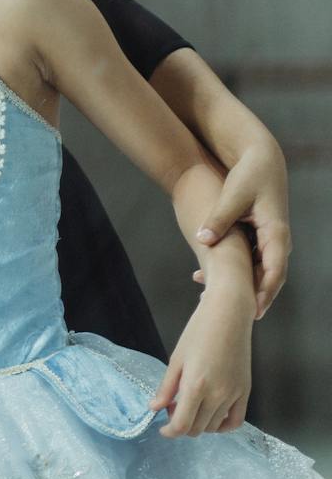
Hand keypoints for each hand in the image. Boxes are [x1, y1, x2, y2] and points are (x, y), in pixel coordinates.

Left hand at [150, 290, 252, 436]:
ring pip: (215, 426)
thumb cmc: (197, 333)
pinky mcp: (246, 392)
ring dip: (199, 424)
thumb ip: (166, 387)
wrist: (228, 317)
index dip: (170, 432)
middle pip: (198, 428)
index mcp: (196, 386)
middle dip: (182, 426)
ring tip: (189, 407)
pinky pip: (236, 421)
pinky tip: (211, 416)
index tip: (162, 428)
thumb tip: (154, 408)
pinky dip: (222, 425)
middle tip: (173, 410)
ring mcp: (234, 395)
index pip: (182, 425)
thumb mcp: (176, 359)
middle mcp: (217, 395)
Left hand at [195, 143, 290, 319]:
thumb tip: (202, 240)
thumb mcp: (233, 195)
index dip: (264, 290)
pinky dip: (234, 271)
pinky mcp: (258, 237)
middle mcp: (276, 240)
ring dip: (241, 286)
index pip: (275, 269)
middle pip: (268, 276)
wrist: (260, 160)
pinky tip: (207, 279)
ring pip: (257, 270)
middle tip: (236, 318)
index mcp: (276, 232)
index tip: (253, 309)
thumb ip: (219, 219)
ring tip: (215, 304)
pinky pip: (249, 260)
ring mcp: (268, 240)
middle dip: (253, 297)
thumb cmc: (249, 175)